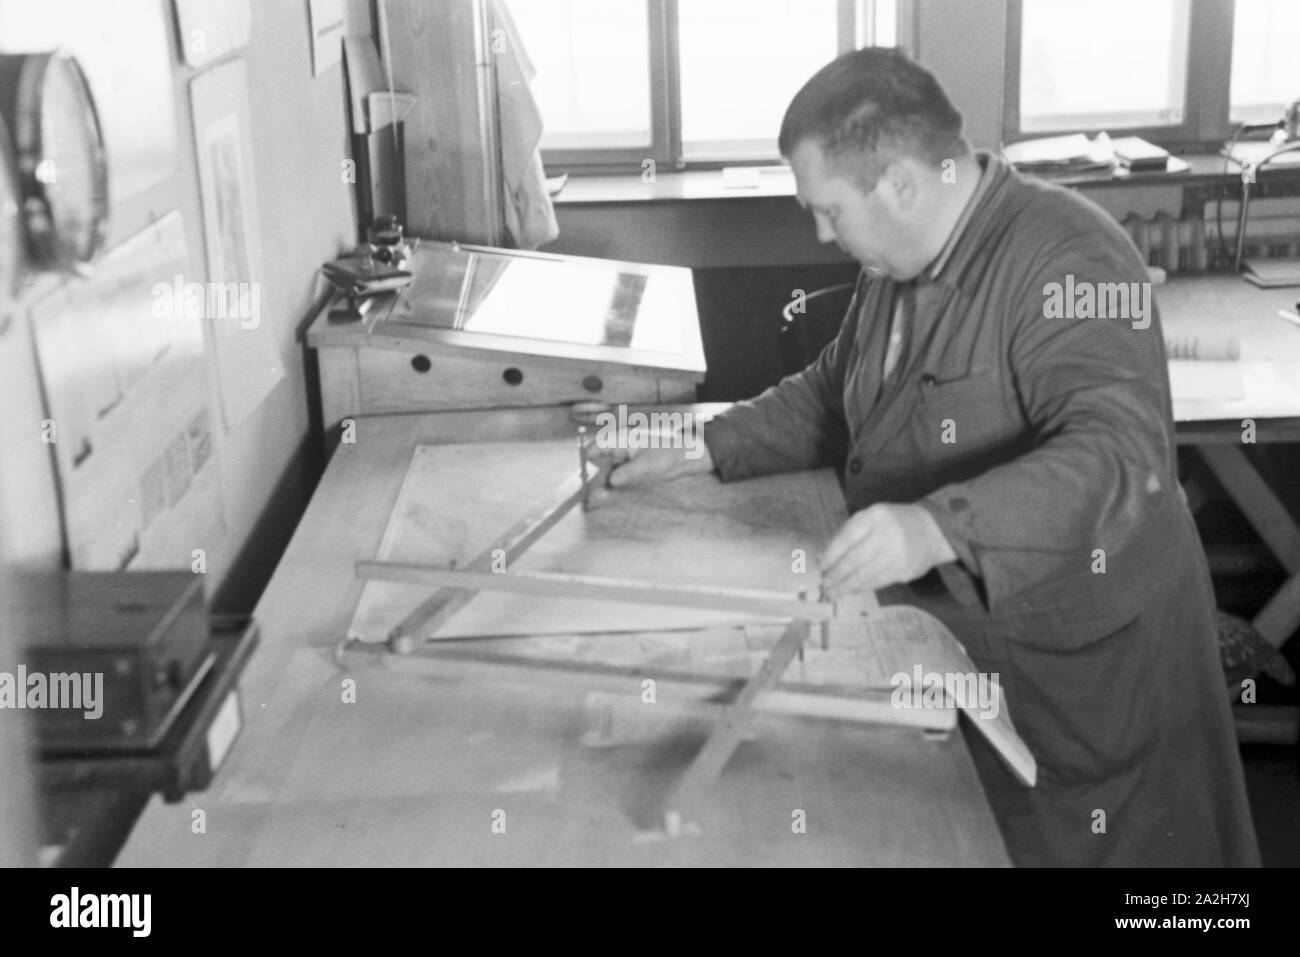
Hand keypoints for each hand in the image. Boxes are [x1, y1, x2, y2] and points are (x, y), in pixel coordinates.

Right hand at [586, 439, 713, 506]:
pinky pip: (612, 477)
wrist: (686, 458)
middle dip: (591, 475)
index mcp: (621, 439)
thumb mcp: (648, 464)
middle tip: (585, 493)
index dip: (586, 459)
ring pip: (603, 470)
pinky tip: (604, 496)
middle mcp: (619, 448)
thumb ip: (628, 472)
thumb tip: (611, 480)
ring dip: (598, 483)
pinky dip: (608, 486)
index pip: (597, 445)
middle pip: (597, 460)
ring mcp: (623, 459)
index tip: (581, 475)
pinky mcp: (628, 470)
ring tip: (591, 499)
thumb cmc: (668, 453)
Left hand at [820, 503, 956, 597]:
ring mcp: (897, 555)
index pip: (846, 539)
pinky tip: (851, 590)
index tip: (821, 567)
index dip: (831, 556)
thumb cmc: (893, 523)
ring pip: (864, 575)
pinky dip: (861, 588)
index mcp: (874, 517)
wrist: (933, 530)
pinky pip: (877, 582)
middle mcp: (886, 535)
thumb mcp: (871, 518)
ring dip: (846, 586)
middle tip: (824, 585)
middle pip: (854, 560)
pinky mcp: (904, 571)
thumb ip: (849, 534)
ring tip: (833, 592)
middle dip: (836, 575)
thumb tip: (824, 558)